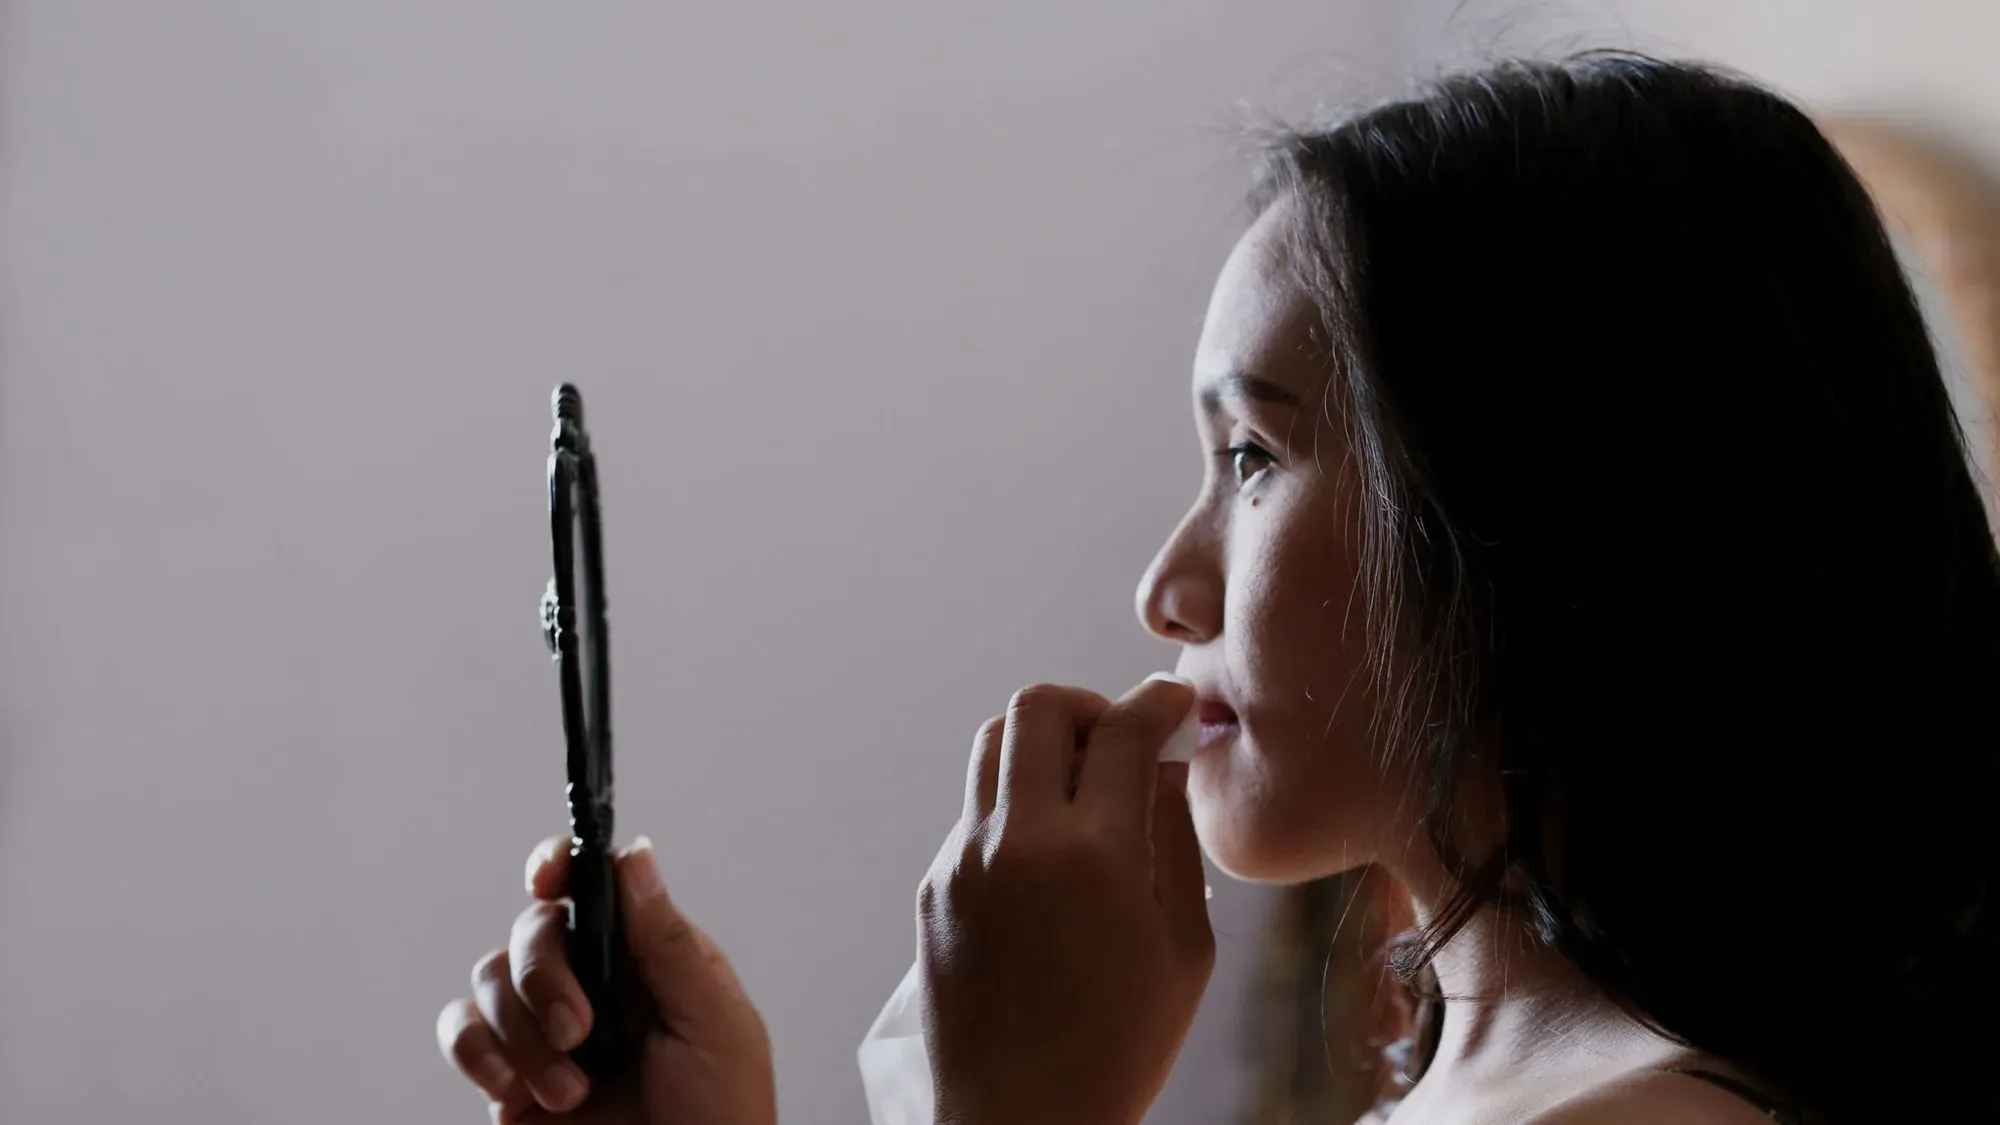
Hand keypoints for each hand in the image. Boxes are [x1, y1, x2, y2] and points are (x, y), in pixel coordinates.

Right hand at [436, 837, 775, 1124]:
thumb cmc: (721, 1115)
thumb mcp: (713, 1024)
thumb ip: (668, 942)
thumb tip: (635, 856)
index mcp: (647, 956)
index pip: (593, 885)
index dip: (559, 864)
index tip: (544, 879)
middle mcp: (593, 981)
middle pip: (534, 929)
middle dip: (544, 975)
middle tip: (580, 1031)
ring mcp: (546, 1028)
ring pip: (489, 977)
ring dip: (521, 1033)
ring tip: (571, 1090)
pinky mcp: (509, 1076)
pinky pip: (462, 1034)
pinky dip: (474, 1052)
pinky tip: (512, 1089)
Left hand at [920, 677, 1213, 1124]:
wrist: (1020, 1121)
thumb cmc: (1121, 1046)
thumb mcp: (1184, 947)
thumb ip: (1175, 840)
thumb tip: (1166, 767)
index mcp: (1094, 856)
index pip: (1123, 728)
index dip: (1158, 701)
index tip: (1175, 704)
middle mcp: (1017, 841)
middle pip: (1037, 707)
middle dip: (1089, 705)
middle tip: (1121, 739)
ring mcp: (963, 861)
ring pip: (992, 744)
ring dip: (1042, 743)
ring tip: (1083, 788)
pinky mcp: (934, 887)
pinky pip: (974, 810)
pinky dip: (1016, 806)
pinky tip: (1048, 860)